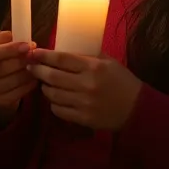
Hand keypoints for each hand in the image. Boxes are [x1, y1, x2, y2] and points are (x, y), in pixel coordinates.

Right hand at [0, 31, 36, 122]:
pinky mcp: (0, 101)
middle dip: (23, 61)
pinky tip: (34, 77)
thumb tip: (21, 37)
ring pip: (14, 80)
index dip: (10, 49)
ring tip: (37, 66)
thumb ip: (7, 38)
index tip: (27, 46)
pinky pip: (19, 92)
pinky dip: (30, 84)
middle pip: (4, 67)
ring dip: (29, 72)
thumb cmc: (1, 58)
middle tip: (36, 56)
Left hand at [27, 48, 141, 130]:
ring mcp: (84, 103)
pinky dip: (53, 104)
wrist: (137, 108)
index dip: (44, 55)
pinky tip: (55, 99)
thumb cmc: (123, 81)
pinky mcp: (83, 119)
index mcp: (93, 67)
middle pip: (53, 76)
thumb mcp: (109, 62)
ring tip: (43, 83)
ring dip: (44, 88)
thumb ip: (88, 56)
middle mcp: (86, 84)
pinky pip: (59, 111)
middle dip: (37, 70)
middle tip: (31, 67)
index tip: (34, 53)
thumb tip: (65, 49)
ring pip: (53, 94)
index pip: (61, 59)